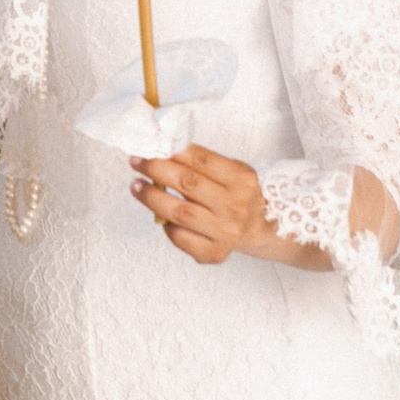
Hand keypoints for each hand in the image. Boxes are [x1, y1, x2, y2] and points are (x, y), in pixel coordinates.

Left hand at [130, 144, 327, 268]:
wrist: (263, 229)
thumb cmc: (239, 194)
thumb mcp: (231, 170)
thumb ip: (202, 162)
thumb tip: (162, 149)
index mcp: (241, 179)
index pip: (201, 159)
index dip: (171, 151)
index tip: (150, 146)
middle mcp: (235, 206)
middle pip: (187, 184)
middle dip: (156, 170)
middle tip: (137, 162)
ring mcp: (226, 232)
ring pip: (180, 212)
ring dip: (152, 197)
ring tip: (136, 186)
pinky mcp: (216, 253)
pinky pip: (182, 238)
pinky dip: (167, 226)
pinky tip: (160, 216)